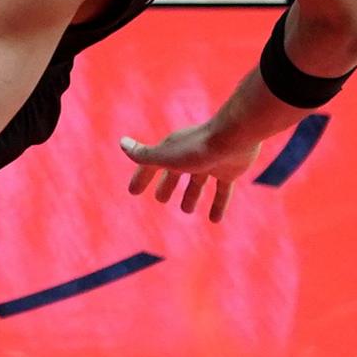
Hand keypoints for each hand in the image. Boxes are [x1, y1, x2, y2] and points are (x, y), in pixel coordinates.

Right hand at [117, 116, 265, 220]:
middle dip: (167, 185)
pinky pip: (221, 191)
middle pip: (175, 172)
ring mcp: (210, 162)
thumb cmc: (197, 148)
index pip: (150, 165)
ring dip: (191, 195)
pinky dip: (217, 205)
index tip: (133, 191)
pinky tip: (215, 220)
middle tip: (161, 199)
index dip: (141, 178)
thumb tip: (122, 143)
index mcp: (172, 150)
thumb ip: (144, 155)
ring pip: (198, 182)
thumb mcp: (166, 156)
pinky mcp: (229, 170)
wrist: (234, 137)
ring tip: (186, 210)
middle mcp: (190, 155)